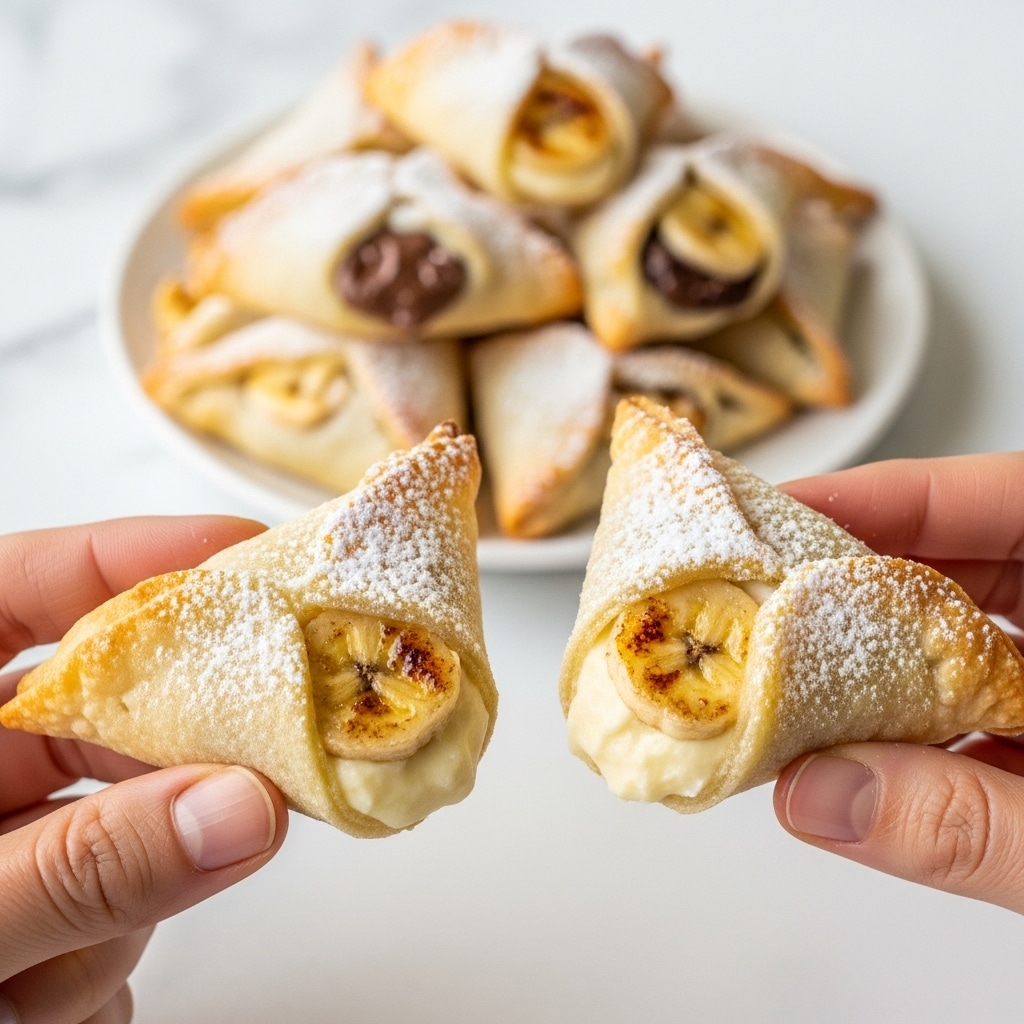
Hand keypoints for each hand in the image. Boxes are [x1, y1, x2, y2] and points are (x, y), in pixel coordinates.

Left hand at [0, 516, 288, 1022]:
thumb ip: (76, 868)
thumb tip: (239, 810)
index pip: (26, 585)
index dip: (140, 555)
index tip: (251, 556)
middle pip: (108, 704)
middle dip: (179, 751)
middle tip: (265, 761)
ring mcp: (3, 841)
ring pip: (126, 821)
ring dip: (117, 900)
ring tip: (38, 989)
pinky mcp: (38, 912)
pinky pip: (114, 906)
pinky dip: (96, 961)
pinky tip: (38, 1007)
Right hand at [772, 452, 1023, 911]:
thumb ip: (980, 828)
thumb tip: (819, 798)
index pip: (1010, 502)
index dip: (891, 497)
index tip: (782, 511)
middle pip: (970, 567)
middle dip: (855, 583)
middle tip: (752, 598)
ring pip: (966, 647)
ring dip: (874, 668)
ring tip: (780, 682)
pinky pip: (979, 716)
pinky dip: (914, 734)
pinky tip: (854, 758)